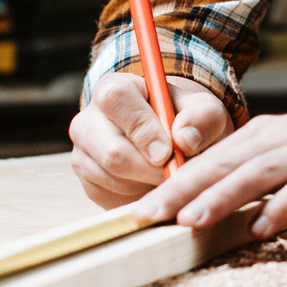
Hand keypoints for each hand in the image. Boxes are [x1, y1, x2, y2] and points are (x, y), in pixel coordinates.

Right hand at [70, 73, 233, 208]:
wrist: (172, 144)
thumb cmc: (185, 121)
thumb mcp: (203, 112)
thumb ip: (201, 117)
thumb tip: (185, 138)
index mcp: (113, 89)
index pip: (116, 100)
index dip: (143, 129)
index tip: (168, 152)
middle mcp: (89, 120)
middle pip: (113, 152)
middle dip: (151, 168)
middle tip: (176, 171)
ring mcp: (83, 153)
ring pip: (114, 178)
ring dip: (149, 183)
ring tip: (168, 173)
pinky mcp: (88, 183)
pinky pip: (113, 197)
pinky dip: (139, 196)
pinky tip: (153, 184)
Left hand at [128, 102, 286, 238]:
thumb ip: (266, 175)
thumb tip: (218, 203)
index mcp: (272, 134)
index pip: (213, 159)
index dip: (175, 184)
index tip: (142, 211)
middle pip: (226, 162)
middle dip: (183, 190)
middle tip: (147, 216)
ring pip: (260, 170)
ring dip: (223, 195)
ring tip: (191, 221)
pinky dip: (286, 202)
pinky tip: (265, 224)